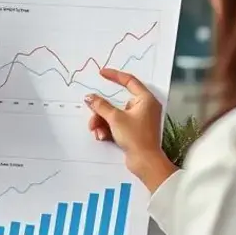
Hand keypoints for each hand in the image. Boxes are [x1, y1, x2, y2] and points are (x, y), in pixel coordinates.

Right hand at [84, 68, 176, 192]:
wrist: (145, 161)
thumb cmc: (136, 138)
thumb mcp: (115, 118)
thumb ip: (100, 105)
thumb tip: (90, 97)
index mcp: (145, 100)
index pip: (129, 81)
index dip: (114, 76)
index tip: (102, 73)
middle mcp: (144, 107)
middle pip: (117, 102)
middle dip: (102, 111)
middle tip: (92, 115)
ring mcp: (139, 119)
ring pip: (114, 114)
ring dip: (102, 122)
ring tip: (97, 131)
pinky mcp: (134, 130)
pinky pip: (117, 124)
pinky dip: (108, 128)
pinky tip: (102, 135)